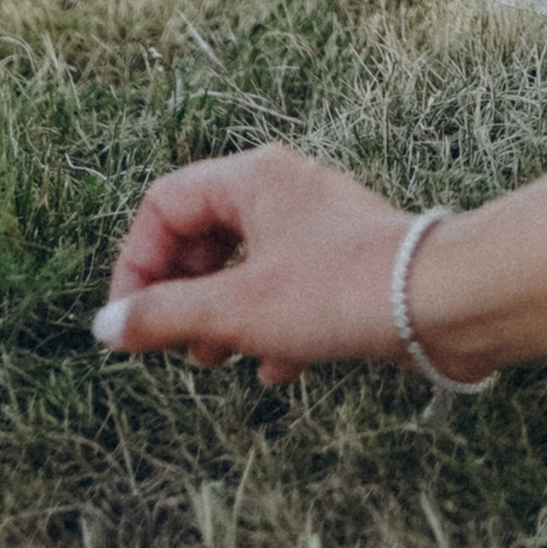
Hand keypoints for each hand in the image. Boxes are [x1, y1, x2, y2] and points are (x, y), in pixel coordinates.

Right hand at [97, 145, 414, 388]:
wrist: (443, 301)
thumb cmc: (338, 292)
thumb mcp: (234, 310)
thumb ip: (163, 316)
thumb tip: (103, 327)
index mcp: (254, 178)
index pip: (164, 204)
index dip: (136, 264)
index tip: (130, 323)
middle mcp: (285, 188)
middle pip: (203, 235)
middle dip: (182, 295)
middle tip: (177, 344)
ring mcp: (318, 224)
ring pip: (245, 267)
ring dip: (223, 317)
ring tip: (220, 360)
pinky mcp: (346, 262)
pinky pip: (288, 289)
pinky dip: (271, 327)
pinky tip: (279, 369)